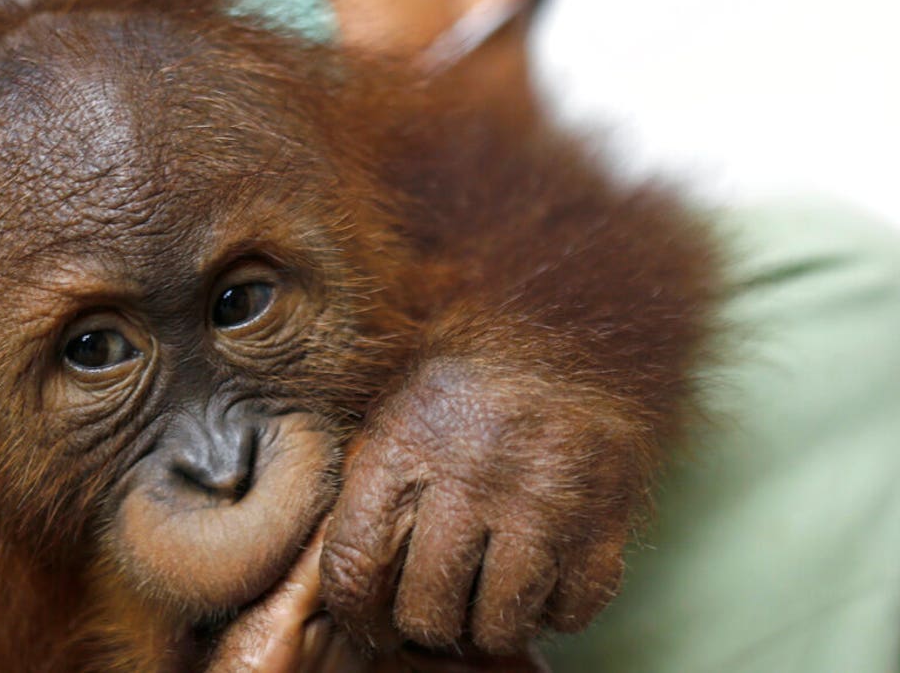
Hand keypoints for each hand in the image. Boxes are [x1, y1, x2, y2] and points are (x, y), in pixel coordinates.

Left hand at [321, 357, 648, 652]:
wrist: (570, 323)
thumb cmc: (467, 374)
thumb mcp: (395, 406)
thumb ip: (367, 482)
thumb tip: (343, 575)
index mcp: (405, 444)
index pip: (357, 565)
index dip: (356, 614)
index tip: (368, 624)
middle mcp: (472, 474)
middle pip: (429, 608)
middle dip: (424, 625)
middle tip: (433, 613)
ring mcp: (544, 499)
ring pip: (502, 620)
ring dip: (489, 624)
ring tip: (486, 599)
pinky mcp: (605, 515)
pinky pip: (575, 607)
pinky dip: (556, 611)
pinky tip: (541, 581)